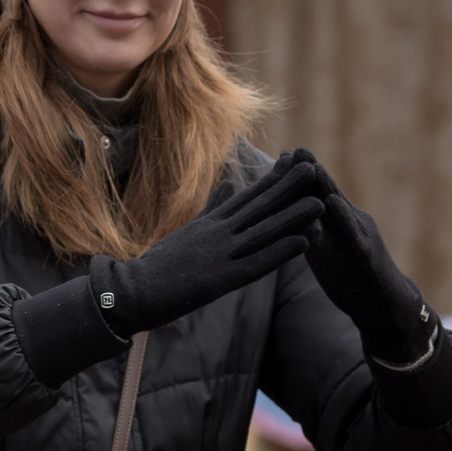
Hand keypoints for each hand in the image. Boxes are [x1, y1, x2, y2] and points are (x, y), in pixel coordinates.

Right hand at [95, 152, 321, 335]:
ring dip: (292, 217)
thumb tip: (228, 185)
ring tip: (319, 202)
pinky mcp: (221, 279)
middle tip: (313, 166)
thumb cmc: (156, 265)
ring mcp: (219, 254)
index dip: (273, 179)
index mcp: (211, 223)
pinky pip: (257, 264)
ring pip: (263, 232)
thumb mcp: (187, 231)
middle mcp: (217, 233)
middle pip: (258, 207)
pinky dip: (280, 252)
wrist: (132, 291)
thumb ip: (211, 209)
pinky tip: (303, 243)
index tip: (294, 160)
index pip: (248, 196)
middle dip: (287, 187)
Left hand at [295, 154, 434, 364]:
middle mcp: (351, 223)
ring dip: (327, 186)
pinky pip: (353, 234)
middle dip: (312, 171)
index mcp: (337, 222)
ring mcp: (361, 236)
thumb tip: (284, 215)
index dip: (300, 177)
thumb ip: (308, 229)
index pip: (316, 196)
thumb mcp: (322, 250)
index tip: (282, 154)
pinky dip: (343, 218)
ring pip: (342, 208)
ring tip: (312, 165)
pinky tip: (332, 204)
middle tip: (294, 149)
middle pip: (328, 194)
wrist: (382, 307)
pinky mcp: (367, 254)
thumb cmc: (349, 277)